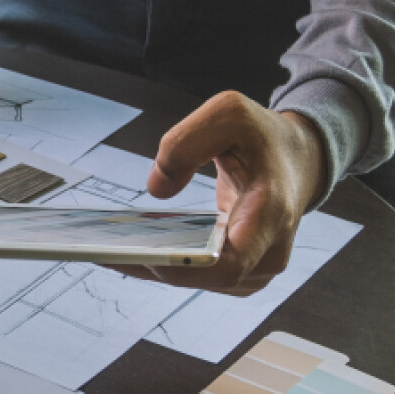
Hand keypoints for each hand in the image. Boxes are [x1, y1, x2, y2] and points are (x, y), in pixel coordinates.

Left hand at [119, 91, 327, 295]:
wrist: (297, 158)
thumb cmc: (262, 136)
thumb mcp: (228, 113)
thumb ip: (186, 142)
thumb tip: (157, 190)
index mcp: (271, 213)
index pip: (228, 263)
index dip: (183, 266)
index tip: (143, 254)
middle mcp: (268, 251)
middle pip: (203, 278)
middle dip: (150, 265)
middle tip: (97, 249)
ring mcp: (255, 268)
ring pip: (194, 280)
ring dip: (149, 266)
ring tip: (99, 248)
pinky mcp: (238, 271)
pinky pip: (194, 273)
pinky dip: (160, 263)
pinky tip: (123, 248)